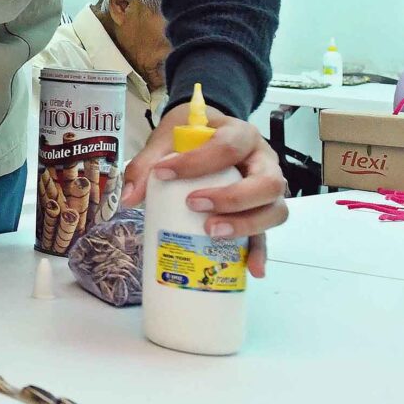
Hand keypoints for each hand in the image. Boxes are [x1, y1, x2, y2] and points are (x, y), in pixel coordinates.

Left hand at [121, 106, 288, 275]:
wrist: (207, 134)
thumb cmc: (191, 136)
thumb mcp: (168, 138)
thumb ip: (146, 163)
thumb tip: (128, 199)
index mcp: (241, 135)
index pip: (228, 146)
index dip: (198, 162)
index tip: (163, 173)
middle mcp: (264, 161)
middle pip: (267, 183)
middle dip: (233, 199)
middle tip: (193, 205)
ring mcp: (268, 188)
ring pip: (275, 210)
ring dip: (247, 225)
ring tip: (212, 233)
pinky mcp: (263, 212)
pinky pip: (268, 234)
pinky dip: (260, 252)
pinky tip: (251, 268)